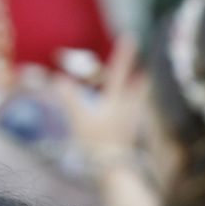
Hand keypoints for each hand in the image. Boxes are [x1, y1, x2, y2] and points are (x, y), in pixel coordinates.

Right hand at [52, 37, 148, 157]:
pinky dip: (133, 106)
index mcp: (116, 101)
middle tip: (145, 62)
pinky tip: (133, 111)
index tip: (130, 36)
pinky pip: (132, 115)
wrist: (114, 169)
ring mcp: (130, 123)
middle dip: (139, 73)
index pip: (119, 71)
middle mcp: (128, 109)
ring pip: (137, 100)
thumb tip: (59, 79)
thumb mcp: (80, 119)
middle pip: (137, 85)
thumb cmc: (97, 143)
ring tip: (143, 80)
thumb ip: (69, 98)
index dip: (124, 53)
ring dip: (138, 89)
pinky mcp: (129, 135)